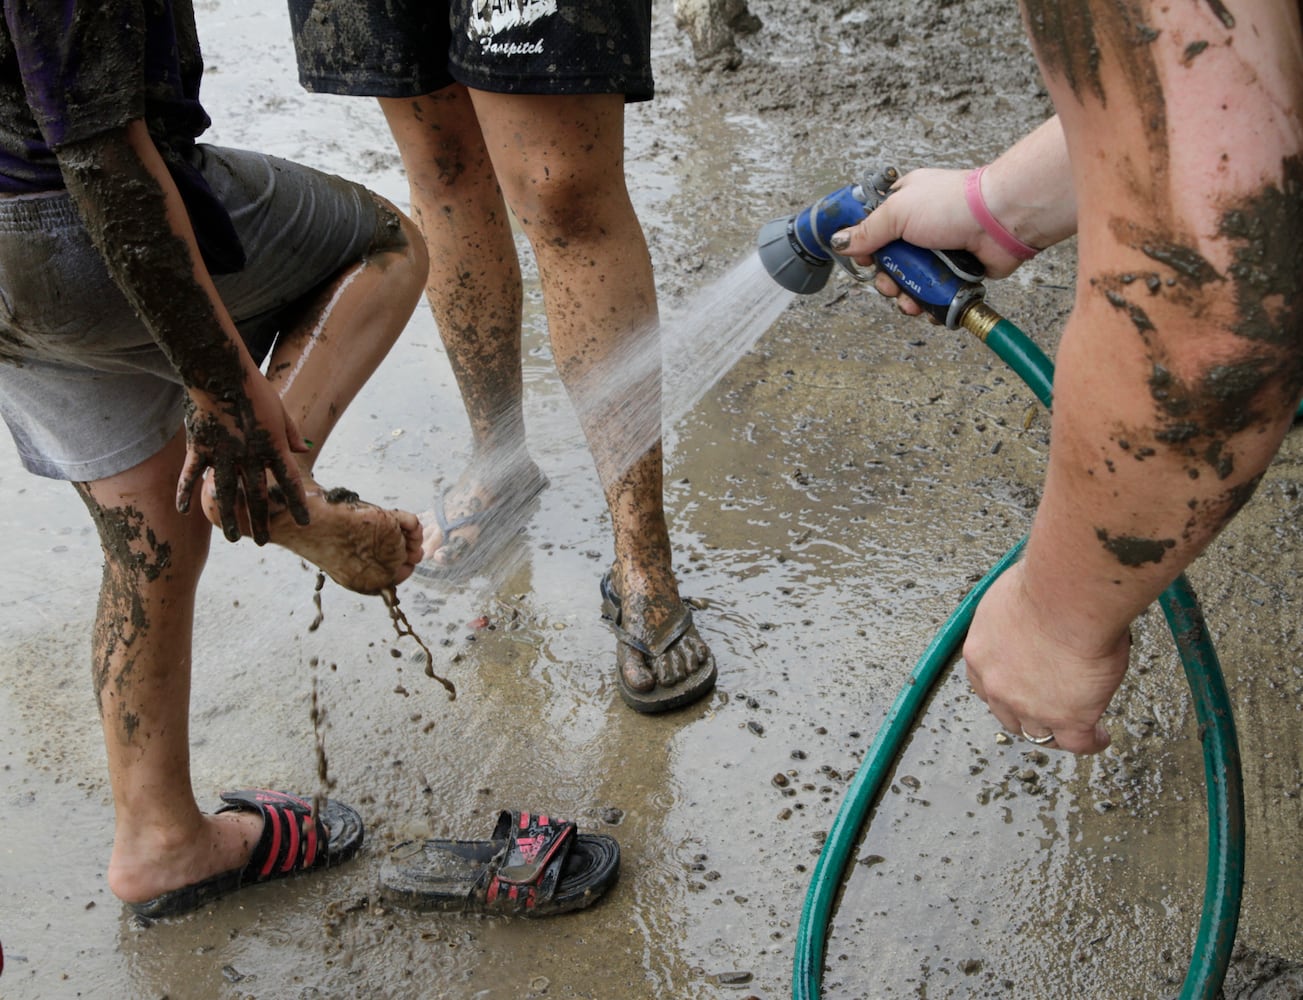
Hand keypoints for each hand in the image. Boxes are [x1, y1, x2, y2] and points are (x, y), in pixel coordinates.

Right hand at [175, 366, 309, 543]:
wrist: (220, 372)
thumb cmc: (254, 388)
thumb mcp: (280, 410)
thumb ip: (291, 434)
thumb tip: (303, 451)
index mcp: (273, 446)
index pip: (290, 482)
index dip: (297, 504)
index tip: (304, 522)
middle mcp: (249, 456)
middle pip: (257, 496)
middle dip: (261, 522)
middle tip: (263, 542)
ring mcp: (223, 453)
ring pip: (225, 494)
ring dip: (230, 518)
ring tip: (235, 538)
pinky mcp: (199, 447)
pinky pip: (191, 476)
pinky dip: (186, 493)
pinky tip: (184, 511)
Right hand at [830, 168, 1032, 317]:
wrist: (1000, 220)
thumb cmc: (954, 204)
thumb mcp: (898, 211)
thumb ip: (866, 230)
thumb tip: (839, 242)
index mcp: (904, 204)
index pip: (873, 230)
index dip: (865, 249)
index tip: (865, 260)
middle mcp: (920, 229)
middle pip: (889, 264)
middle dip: (886, 280)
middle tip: (890, 283)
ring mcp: (938, 252)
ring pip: (910, 283)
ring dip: (905, 297)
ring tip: (910, 301)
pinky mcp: (955, 273)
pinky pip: (934, 296)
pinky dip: (929, 306)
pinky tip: (927, 307)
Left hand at [962, 561, 1129, 754]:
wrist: (1068, 596)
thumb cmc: (1044, 583)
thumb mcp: (1009, 596)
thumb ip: (1014, 615)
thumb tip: (1030, 607)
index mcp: (980, 652)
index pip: (985, 683)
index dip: (1003, 688)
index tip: (1018, 686)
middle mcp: (997, 685)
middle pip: (1007, 713)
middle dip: (1024, 713)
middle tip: (1045, 707)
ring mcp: (1030, 706)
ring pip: (1038, 733)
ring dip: (1053, 731)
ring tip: (1073, 728)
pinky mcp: (1068, 717)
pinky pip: (1079, 742)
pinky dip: (1091, 742)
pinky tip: (1101, 736)